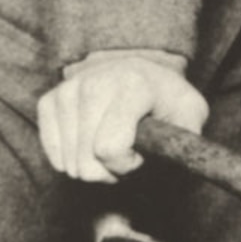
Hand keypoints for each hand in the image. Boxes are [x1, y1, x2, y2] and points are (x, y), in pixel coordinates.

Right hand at [36, 50, 208, 183]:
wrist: (139, 71)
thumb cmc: (166, 99)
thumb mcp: (191, 114)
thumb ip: (187, 140)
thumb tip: (169, 165)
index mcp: (133, 85)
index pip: (109, 149)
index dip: (126, 165)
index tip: (140, 155)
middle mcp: (94, 83)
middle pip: (86, 161)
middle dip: (108, 170)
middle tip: (126, 156)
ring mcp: (68, 90)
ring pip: (68, 161)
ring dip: (90, 166)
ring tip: (110, 148)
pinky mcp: (49, 100)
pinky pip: (52, 151)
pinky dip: (71, 158)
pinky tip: (89, 146)